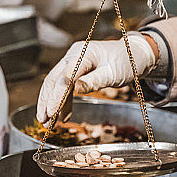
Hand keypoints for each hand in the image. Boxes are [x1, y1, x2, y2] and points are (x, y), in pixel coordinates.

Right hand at [36, 33, 156, 124]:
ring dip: (51, 104)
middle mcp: (74, 55)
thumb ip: (94, 80)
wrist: (133, 55)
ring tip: (49, 123)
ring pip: (56, 84)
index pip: (65, 76)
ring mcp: (73, 62)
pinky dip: (63, 102)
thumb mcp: (113, 73)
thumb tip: (75, 89)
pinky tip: (63, 116)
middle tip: (43, 121)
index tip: (51, 112)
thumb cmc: (126, 62)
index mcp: (84, 53)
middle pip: (54, 79)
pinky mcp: (74, 70)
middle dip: (47, 102)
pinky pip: (65, 87)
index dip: (56, 95)